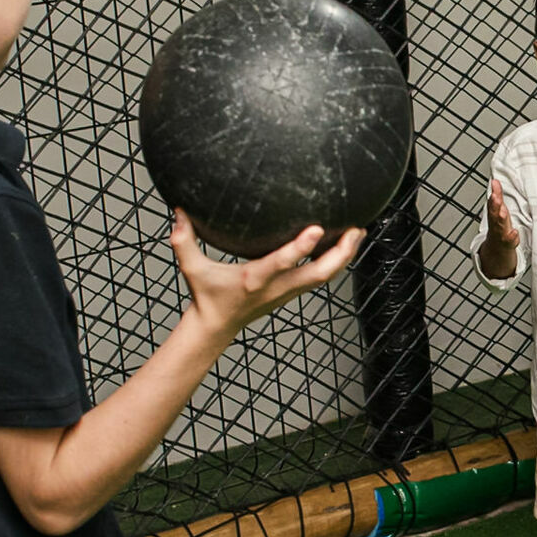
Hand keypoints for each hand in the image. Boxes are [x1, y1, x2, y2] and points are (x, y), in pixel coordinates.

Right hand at [171, 211, 362, 336]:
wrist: (217, 326)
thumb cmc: (206, 295)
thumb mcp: (192, 269)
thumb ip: (184, 241)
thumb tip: (177, 209)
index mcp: (254, 279)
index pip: (282, 263)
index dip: (300, 248)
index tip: (317, 228)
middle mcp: (277, 286)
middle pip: (319, 272)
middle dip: (342, 252)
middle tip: (357, 229)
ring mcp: (288, 291)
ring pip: (326, 275)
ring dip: (345, 255)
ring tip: (359, 231)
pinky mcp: (292, 291)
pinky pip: (321, 276)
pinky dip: (336, 260)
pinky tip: (345, 243)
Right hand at [486, 179, 520, 247]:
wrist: (497, 248)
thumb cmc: (499, 226)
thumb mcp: (498, 210)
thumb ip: (497, 195)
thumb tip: (495, 181)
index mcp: (494, 214)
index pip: (492, 203)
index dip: (493, 193)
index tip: (494, 184)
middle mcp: (496, 223)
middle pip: (494, 213)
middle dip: (494, 205)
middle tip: (495, 197)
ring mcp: (501, 233)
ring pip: (499, 226)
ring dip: (500, 219)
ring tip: (502, 212)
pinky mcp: (508, 242)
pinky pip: (510, 240)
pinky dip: (512, 237)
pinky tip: (514, 232)